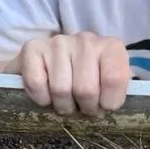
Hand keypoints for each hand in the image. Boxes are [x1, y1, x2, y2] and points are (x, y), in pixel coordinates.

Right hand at [11, 33, 130, 117]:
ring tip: (66, 102)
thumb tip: (113, 107)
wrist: (51, 65)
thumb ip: (117, 93)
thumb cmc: (87, 80)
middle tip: (82, 107)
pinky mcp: (32, 48)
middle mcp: (85, 40)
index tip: (103, 106)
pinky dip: (41, 98)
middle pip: (85, 90)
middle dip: (84, 108)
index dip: (108, 103)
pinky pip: (36, 84)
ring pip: (60, 89)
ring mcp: (58, 42)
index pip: (114, 79)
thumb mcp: (109, 83)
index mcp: (111, 47)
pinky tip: (47, 95)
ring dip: (62, 106)